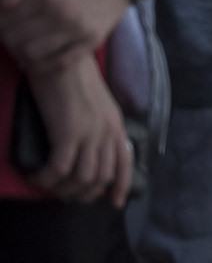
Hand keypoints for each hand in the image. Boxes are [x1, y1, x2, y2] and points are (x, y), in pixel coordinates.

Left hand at [0, 0, 132, 78]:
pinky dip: (42, 65)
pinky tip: (36, 58)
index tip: (2, 20)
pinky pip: (58, 64)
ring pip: (31, 54)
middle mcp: (64, 13)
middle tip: (10, 32)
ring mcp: (79, 30)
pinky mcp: (92, 42)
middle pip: (14, 38)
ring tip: (22, 43)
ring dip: (20, 51)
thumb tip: (3, 6)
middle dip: (6, 37)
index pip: (5, 19)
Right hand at [26, 60, 131, 205]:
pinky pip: (59, 169)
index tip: (114, 203)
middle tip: (65, 196)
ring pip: (81, 178)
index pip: (125, 162)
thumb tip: (88, 149)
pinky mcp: (68, 133)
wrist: (60, 60)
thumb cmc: (72, 78)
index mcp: (116, 124)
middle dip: (83, 194)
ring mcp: (89, 133)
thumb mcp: (95, 104)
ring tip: (47, 186)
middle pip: (102, 177)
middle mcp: (107, 131)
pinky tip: (35, 177)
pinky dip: (46, 178)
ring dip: (63, 189)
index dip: (121, 186)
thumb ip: (97, 125)